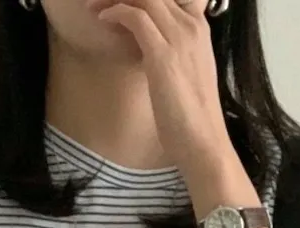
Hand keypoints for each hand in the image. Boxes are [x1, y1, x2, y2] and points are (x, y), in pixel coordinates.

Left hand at [90, 0, 232, 179]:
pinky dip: (116, 12)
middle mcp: (191, 26)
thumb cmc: (192, 117)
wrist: (204, 140)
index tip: (122, 4)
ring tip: (95, 8)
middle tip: (100, 2)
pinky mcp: (162, 55)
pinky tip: (103, 20)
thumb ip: (173, 54)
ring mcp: (178, 38)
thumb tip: (151, 50)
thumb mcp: (185, 74)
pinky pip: (136, 17)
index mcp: (199, 29)